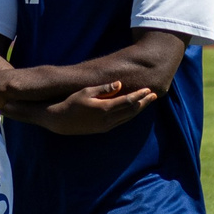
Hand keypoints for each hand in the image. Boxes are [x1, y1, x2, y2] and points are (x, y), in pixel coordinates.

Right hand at [43, 81, 157, 131]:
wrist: (60, 121)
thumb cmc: (71, 102)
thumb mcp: (86, 92)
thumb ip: (104, 88)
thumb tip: (120, 84)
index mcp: (104, 108)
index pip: (128, 101)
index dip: (140, 95)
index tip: (148, 89)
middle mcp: (108, 119)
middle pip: (132, 110)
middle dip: (144, 102)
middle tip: (154, 95)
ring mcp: (106, 126)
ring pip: (128, 117)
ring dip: (139, 109)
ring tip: (147, 102)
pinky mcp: (103, 129)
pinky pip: (122, 121)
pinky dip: (130, 115)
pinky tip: (133, 110)